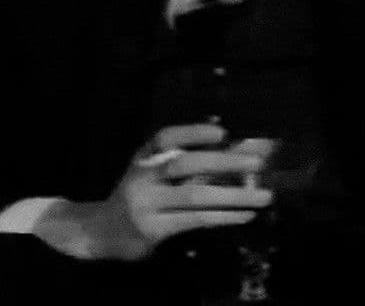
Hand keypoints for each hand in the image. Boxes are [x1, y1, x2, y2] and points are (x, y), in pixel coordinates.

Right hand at [33, 124, 272, 259]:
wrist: (101, 233)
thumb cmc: (140, 197)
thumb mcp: (153, 175)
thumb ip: (187, 165)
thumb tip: (236, 151)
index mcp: (143, 157)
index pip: (166, 138)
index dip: (193, 133)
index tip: (222, 132)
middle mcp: (142, 178)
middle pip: (184, 164)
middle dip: (224, 161)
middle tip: (257, 162)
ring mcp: (146, 205)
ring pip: (195, 196)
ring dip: (234, 195)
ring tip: (263, 195)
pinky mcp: (154, 230)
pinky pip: (195, 220)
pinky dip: (224, 217)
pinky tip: (245, 215)